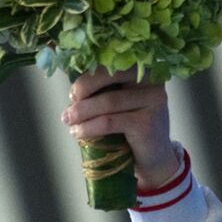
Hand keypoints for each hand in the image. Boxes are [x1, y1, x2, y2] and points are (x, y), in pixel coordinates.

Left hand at [60, 70, 178, 190]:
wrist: (154, 158)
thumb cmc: (132, 127)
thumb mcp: (120, 102)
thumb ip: (104, 89)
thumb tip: (72, 88)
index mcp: (143, 69)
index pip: (112, 63)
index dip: (88, 76)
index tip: (73, 93)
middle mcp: (152, 80)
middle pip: (111, 75)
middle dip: (84, 89)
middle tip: (69, 105)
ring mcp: (152, 101)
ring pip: (108, 101)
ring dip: (82, 112)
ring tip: (68, 121)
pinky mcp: (147, 123)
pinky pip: (110, 122)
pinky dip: (89, 128)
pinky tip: (78, 133)